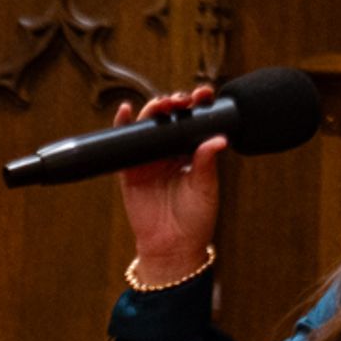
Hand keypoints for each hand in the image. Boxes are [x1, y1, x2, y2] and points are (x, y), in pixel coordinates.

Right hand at [113, 85, 223, 281]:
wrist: (172, 246)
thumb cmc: (195, 219)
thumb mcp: (205, 189)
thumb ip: (207, 164)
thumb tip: (218, 139)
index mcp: (193, 153)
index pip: (196, 122)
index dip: (199, 105)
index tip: (205, 93)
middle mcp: (171, 152)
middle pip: (171, 119)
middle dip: (176, 103)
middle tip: (182, 100)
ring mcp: (149, 159)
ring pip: (149, 126)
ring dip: (153, 109)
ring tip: (161, 104)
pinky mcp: (130, 170)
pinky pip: (123, 144)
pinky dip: (122, 126)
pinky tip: (125, 112)